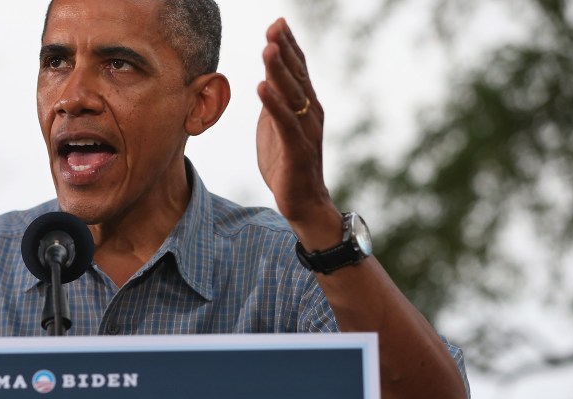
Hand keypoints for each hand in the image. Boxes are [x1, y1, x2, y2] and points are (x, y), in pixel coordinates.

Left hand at [257, 19, 339, 247]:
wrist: (302, 201)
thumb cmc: (287, 162)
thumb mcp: (276, 124)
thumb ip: (274, 100)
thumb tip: (266, 75)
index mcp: (306, 105)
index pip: (298, 69)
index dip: (288, 45)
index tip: (277, 23)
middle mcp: (310, 113)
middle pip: (297, 75)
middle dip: (285, 50)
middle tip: (274, 26)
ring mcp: (306, 131)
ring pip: (292, 95)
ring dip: (279, 71)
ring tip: (268, 49)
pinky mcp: (297, 150)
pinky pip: (285, 123)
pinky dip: (274, 105)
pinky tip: (262, 88)